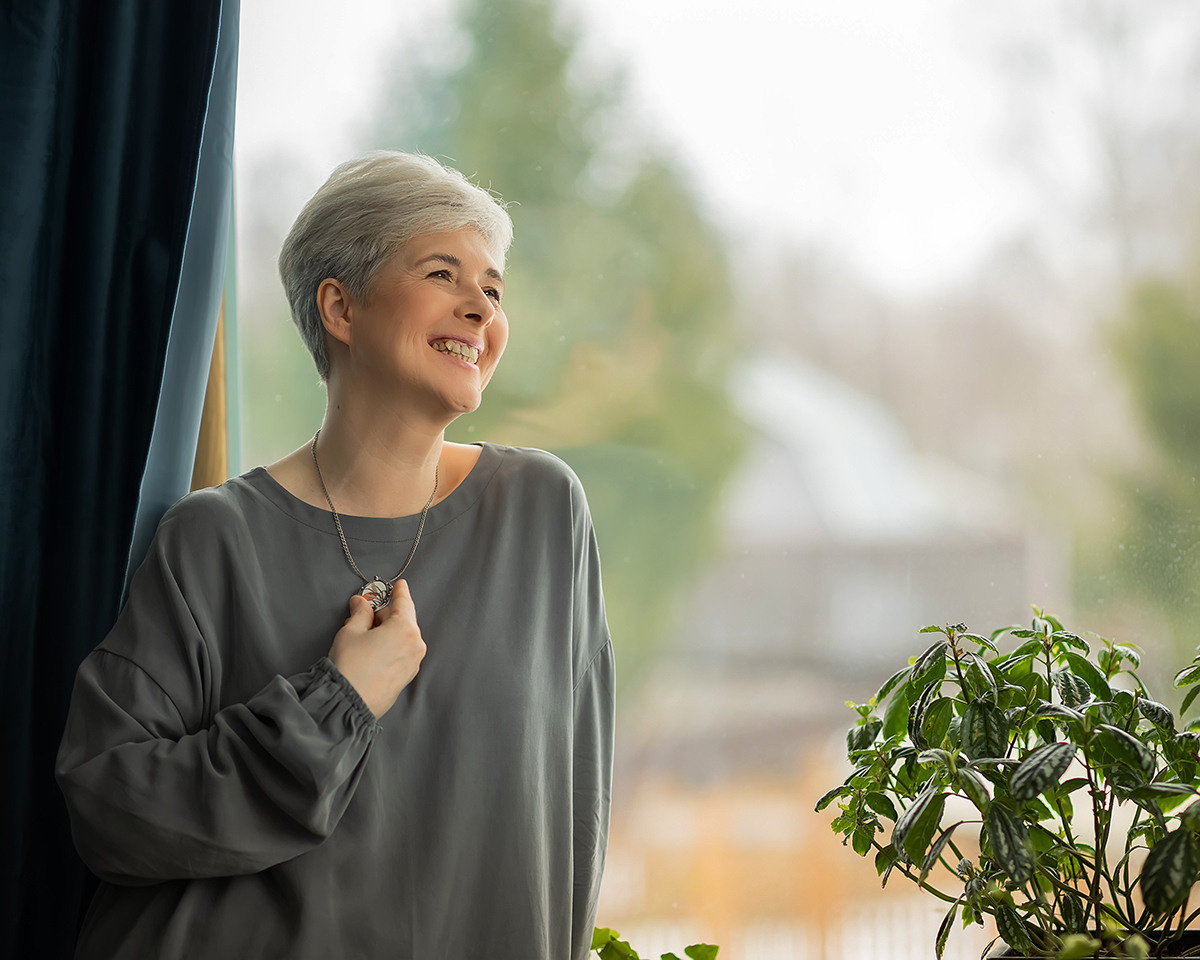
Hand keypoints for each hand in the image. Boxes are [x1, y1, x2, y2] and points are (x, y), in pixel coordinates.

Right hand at [328, 580, 425, 717]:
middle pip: (402, 620)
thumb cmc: (350, 667)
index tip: (399, 584)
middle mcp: (415, 645)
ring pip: (401, 637)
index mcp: (405, 629)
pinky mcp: (407, 677)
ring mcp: (413, 663)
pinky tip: (371, 652)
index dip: (399, 591)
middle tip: (363, 615)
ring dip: (386, 632)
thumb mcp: (351, 631)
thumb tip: (360, 603)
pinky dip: (390, 647)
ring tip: (362, 638)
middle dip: (384, 616)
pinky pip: (401, 653)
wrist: (348, 702)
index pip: (404, 602)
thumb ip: (360, 612)